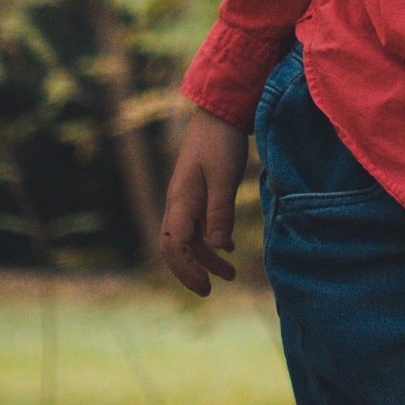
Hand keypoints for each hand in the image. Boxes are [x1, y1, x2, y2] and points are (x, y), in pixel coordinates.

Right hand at [161, 107, 247, 295]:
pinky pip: (196, 225)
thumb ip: (220, 210)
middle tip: (209, 290)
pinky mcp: (196, 193)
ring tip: (231, 274)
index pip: (174, 245)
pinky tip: (227, 247)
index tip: (205, 287)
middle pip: (175, 247)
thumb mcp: (225, 176)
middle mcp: (177, 203)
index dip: (186, 270)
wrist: (218, 114)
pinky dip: (210, 241)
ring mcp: (185, 199)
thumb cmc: (221, 143)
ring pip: (188, 238)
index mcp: (180, 201)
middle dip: (190, 271)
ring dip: (206, 258)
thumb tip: (218, 245)